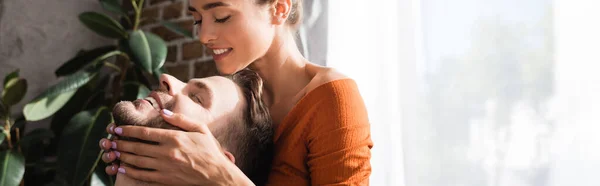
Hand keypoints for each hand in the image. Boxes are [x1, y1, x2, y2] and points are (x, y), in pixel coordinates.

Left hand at [102, 109, 253, 184]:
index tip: (118, 127)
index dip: (128, 130)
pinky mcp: (165, 179)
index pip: (145, 133)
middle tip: (110, 140)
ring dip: (122, 156)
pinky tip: (121, 168)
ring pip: (137, 161)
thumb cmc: (209, 150)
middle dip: (121, 143)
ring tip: (113, 152)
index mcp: (174, 138)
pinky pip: (143, 175)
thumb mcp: (200, 128)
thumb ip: (181, 119)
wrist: (216, 174)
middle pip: (137, 147)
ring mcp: (165, 167)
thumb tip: (163, 112)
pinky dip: (130, 172)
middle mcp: (167, 152)